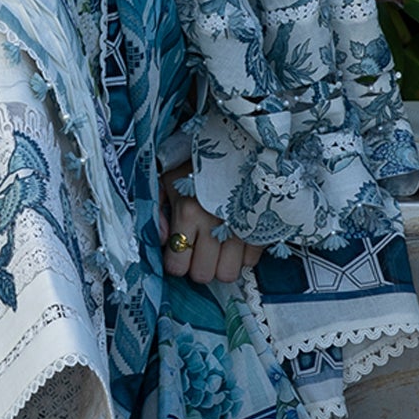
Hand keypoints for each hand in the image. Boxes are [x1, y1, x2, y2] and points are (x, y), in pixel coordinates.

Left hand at [159, 168, 263, 284]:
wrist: (237, 143)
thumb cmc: (196, 163)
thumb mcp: (166, 178)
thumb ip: (156, 210)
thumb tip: (162, 240)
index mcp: (187, 211)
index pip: (177, 265)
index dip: (175, 263)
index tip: (178, 253)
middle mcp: (213, 223)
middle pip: (203, 275)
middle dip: (197, 267)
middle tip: (199, 250)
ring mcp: (240, 227)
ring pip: (228, 274)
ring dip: (220, 265)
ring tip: (218, 247)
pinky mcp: (262, 227)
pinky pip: (251, 262)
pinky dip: (243, 255)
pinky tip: (236, 238)